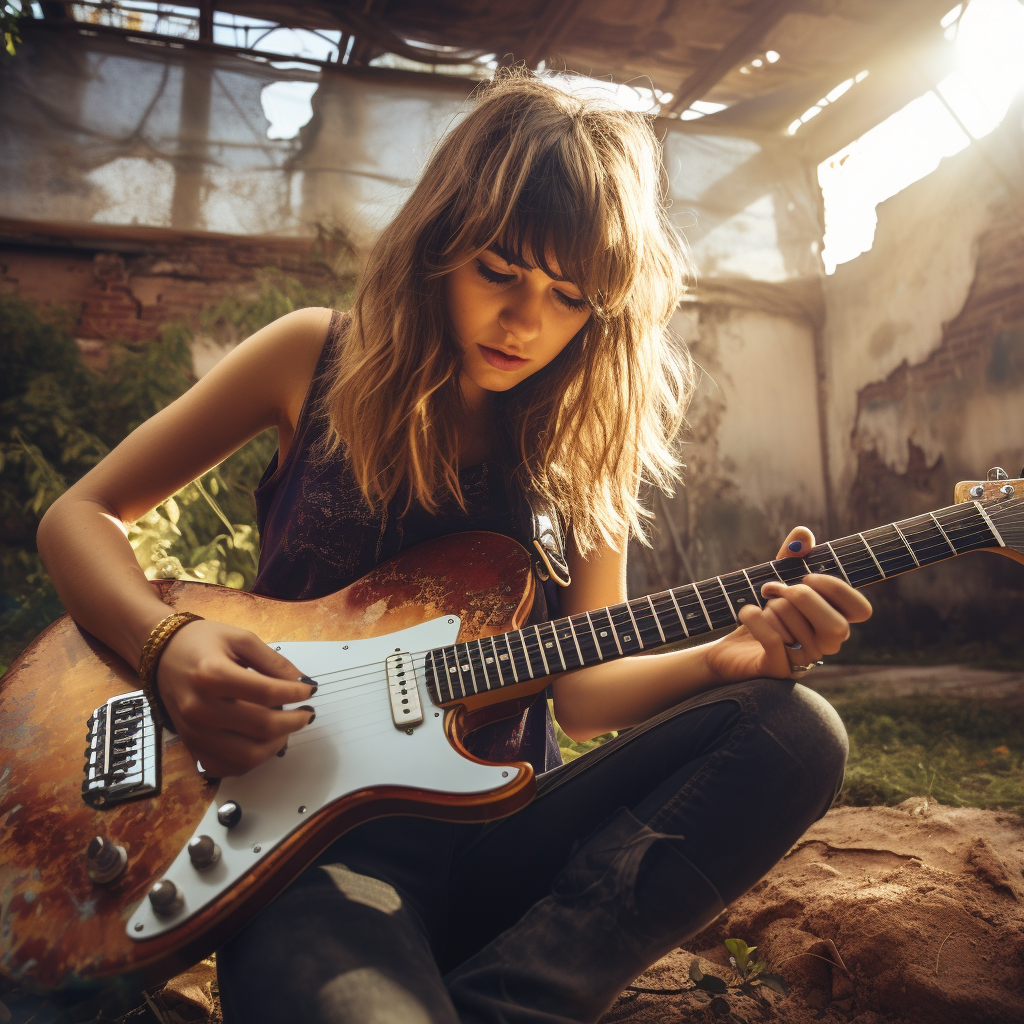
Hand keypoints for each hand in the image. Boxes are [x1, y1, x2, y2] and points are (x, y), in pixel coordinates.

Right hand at [155, 619, 315, 776]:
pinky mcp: (191, 746)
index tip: (308, 690)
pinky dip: (251, 761)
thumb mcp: (241, 638)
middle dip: (294, 722)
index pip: (267, 693)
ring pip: (248, 756)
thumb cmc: (201, 643)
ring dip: (277, 744)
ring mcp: (194, 732)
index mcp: (212, 675)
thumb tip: (301, 682)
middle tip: (306, 713)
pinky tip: (261, 742)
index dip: (296, 693)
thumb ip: (273, 661)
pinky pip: (227, 768)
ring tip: (286, 728)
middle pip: (261, 727)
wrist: (162, 655)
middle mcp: (200, 708)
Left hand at [703, 526, 871, 682]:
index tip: (806, 576)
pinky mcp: (778, 670)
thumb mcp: (778, 580)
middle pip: (837, 626)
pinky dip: (755, 619)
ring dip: (771, 609)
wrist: (730, 647)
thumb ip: (792, 558)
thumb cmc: (763, 612)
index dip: (837, 589)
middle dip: (802, 599)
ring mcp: (805, 661)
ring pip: (796, 627)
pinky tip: (746, 611)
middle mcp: (826, 645)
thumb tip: (803, 534)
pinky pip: (774, 641)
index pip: (861, 611)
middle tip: (775, 590)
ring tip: (761, 609)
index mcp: (834, 620)